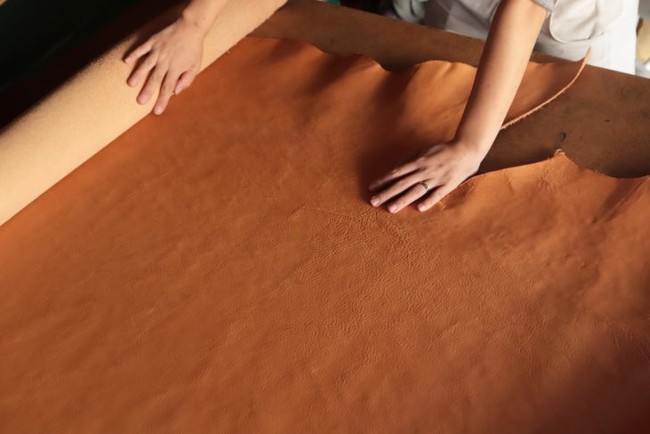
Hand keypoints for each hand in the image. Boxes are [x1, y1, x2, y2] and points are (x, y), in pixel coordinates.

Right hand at [124, 16, 204, 114]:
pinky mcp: (153, 41)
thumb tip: (175, 92)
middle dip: (147, 91)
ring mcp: (158, 51)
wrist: (191, 27)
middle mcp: (165, 61)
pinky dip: (134, 54)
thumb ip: (186, 80)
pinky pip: (142, 48)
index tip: (157, 111)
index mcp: (176, 69)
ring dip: (138, 74)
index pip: (168, 88)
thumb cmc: (194, 50)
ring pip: (146, 64)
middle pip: (155, 79)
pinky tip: (126, 61)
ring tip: (130, 84)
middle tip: (140, 101)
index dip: (162, 100)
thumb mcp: (195, 67)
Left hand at [368, 141, 485, 212]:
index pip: (396, 173)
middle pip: (402, 184)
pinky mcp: (447, 185)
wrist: (466, 150)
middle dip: (387, 193)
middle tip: (374, 202)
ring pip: (416, 190)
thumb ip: (409, 159)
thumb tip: (396, 169)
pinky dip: (429, 200)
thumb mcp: (423, 151)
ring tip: (390, 209)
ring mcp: (436, 178)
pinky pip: (437, 194)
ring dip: (402, 200)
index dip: (383, 180)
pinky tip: (419, 208)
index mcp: (417, 162)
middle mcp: (424, 171)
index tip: (371, 188)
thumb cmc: (442, 151)